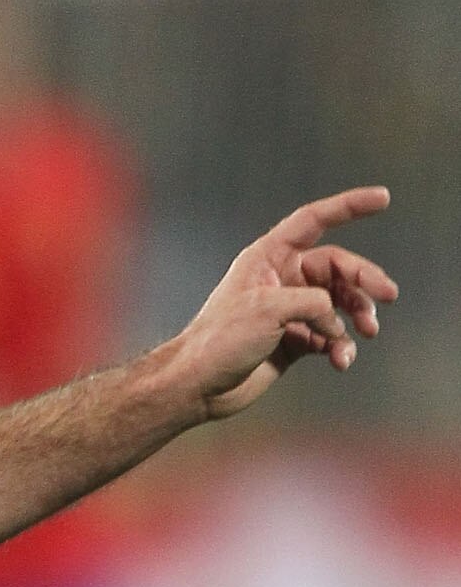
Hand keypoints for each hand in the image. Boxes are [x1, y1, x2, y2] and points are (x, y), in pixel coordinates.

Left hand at [173, 188, 394, 419]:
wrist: (198, 387)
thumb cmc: (222, 340)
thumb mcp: (269, 310)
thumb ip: (314, 302)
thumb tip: (338, 320)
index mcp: (269, 256)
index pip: (314, 220)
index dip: (349, 207)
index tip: (384, 198)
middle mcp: (282, 278)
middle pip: (337, 268)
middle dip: (364, 281)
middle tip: (389, 295)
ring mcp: (289, 310)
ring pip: (339, 304)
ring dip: (358, 316)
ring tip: (367, 333)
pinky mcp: (294, 340)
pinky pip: (330, 336)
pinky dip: (340, 346)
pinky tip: (341, 360)